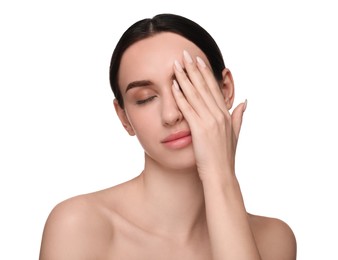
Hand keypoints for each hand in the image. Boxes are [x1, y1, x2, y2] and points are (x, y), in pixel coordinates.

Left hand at [172, 50, 246, 181]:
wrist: (221, 175)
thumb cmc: (225, 158)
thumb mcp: (235, 135)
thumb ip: (239, 117)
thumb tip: (244, 101)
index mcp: (225, 114)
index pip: (213, 88)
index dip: (205, 73)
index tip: (198, 60)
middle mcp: (218, 114)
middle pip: (204, 87)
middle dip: (193, 69)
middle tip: (184, 54)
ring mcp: (209, 121)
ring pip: (194, 94)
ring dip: (184, 78)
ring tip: (176, 64)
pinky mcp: (199, 129)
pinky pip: (187, 109)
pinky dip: (180, 96)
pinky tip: (172, 85)